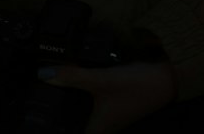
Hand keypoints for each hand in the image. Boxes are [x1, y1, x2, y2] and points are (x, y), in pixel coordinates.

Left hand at [38, 60, 177, 133]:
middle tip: (42, 100)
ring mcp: (110, 115)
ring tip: (55, 90)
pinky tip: (79, 82)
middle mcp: (102, 127)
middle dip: (60, 114)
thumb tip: (44, 75)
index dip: (54, 131)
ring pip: (84, 115)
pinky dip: (84, 96)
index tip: (38, 123)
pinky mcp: (115, 102)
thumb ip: (73, 77)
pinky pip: (93, 104)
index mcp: (96, 130)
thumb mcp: (101, 80)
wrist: (166, 78)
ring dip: (72, 105)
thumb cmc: (136, 86)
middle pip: (75, 126)